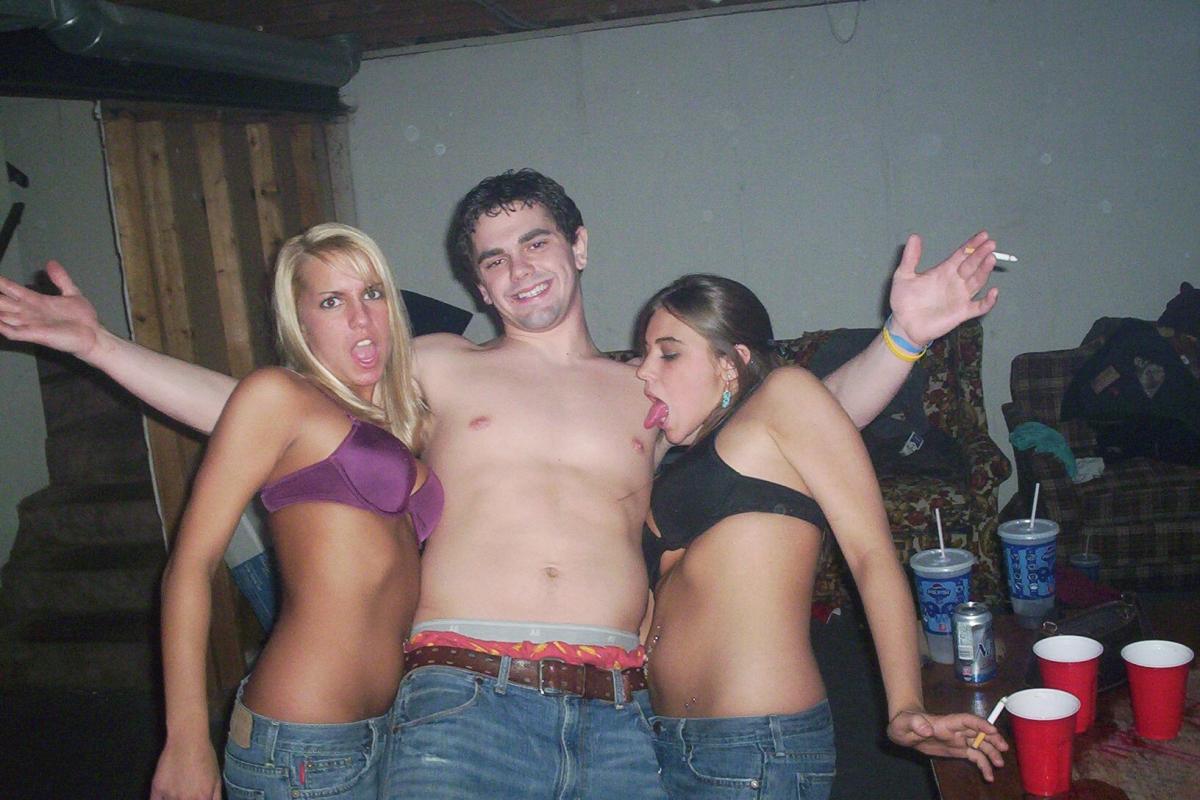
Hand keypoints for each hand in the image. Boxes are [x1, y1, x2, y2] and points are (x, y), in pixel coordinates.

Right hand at [0, 261, 102, 357]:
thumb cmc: (83, 319)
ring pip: (2, 316)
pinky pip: (12, 331)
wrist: (94, 336)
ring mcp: (30, 323)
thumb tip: (51, 263)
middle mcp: (28, 312)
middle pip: (1, 301)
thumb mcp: (72, 293)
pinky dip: (2, 326)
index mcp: (34, 301)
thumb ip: (61, 279)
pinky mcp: (35, 335)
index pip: (9, 288)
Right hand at [149, 738, 222, 799]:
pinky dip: (160, 799)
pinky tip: (164, 795)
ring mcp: (169, 796)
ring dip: (173, 799)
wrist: (187, 741)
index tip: (196, 797)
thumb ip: (216, 797)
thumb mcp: (217, 778)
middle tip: (186, 793)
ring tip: (178, 790)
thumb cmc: (205, 757)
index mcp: (202, 798)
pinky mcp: (156, 789)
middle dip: (186, 799)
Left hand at [887, 709, 1008, 781]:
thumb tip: (927, 729)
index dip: (980, 723)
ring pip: (979, 744)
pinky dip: (983, 765)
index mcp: (946, 722)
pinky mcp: (957, 750)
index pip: (967, 720)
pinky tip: (988, 775)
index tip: (992, 730)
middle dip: (992, 738)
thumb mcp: (904, 722)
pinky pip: (974, 756)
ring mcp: (958, 740)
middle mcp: (956, 730)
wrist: (903, 731)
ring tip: (999, 765)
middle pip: (978, 732)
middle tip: (1003, 748)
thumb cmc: (903, 722)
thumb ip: (915, 723)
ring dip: (991, 753)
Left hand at [888, 232, 999, 345]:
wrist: (903, 324)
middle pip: (972, 265)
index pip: (962, 255)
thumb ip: (910, 257)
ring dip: (985, 270)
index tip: (983, 235)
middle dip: (981, 254)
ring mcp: (960, 297)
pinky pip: (979, 307)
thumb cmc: (904, 300)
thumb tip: (914, 236)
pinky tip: (994, 291)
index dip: (972, 245)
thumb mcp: (904, 276)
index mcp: (944, 271)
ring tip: (991, 258)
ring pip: (977, 281)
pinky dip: (988, 301)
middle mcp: (955, 282)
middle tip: (990, 243)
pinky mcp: (962, 312)